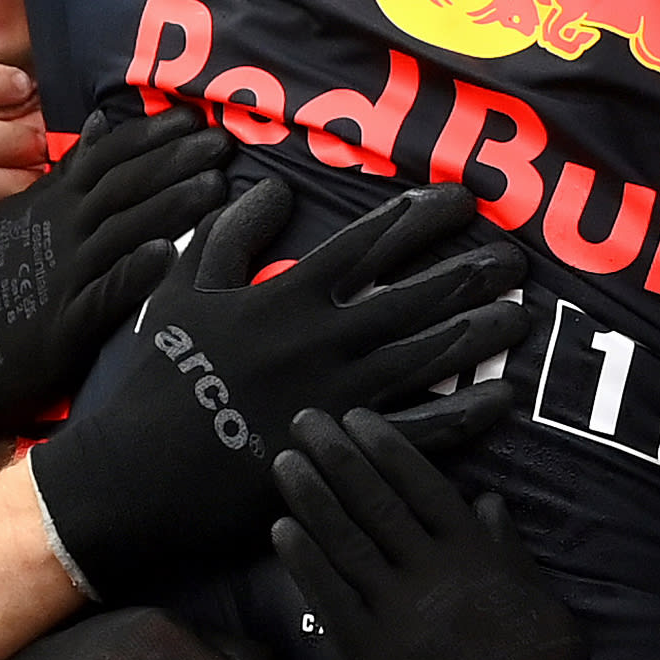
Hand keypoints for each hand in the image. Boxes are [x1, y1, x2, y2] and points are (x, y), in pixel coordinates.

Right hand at [0, 104, 232, 464]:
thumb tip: (102, 122)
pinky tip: (164, 257)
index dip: (151, 134)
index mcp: (48, 205)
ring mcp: (59, 279)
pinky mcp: (60, 328)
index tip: (194, 117)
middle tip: (223, 141)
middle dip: (174, 160)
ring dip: (169, 207)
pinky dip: (131, 274)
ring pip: (119, 232)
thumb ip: (65, 175)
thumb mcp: (20, 219)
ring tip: (216, 186)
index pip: (106, 157)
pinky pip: (101, 297)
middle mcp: (56, 233)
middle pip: (122, 185)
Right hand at [30, 177, 527, 603]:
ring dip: (479, 333)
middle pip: (414, 296)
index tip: (463, 200)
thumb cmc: (160, 376)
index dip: (420, 217)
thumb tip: (273, 188)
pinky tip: (500, 398)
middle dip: (469, 271)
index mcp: (287, 296)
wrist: (138, 471)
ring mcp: (339, 396)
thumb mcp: (185, 288)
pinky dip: (463, 414)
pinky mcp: (343, 451)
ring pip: (427, 356)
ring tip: (521, 314)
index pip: (368, 243)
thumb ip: (231, 234)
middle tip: (516, 258)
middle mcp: (323, 339)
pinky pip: (418, 430)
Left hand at [270, 406, 601, 659]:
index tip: (359, 419)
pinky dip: (304, 562)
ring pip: (347, 543)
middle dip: (338, 457)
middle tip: (304, 419)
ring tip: (283, 461)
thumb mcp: (547, 610)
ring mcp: (399, 618)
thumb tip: (488, 502)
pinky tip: (280, 531)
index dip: (388, 449)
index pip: (426, 488)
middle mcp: (436, 578)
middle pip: (377, 504)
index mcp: (482, 561)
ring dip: (311, 498)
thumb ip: (512, 555)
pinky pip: (330, 600)